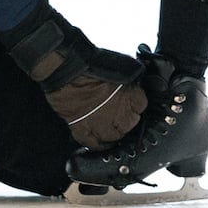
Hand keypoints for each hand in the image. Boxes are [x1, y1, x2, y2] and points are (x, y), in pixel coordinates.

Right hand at [0, 2, 143, 143]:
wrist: (66, 69)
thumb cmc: (90, 63)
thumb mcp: (121, 64)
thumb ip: (130, 76)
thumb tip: (133, 78)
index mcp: (131, 97)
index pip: (141, 105)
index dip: (134, 101)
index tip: (130, 98)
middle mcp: (119, 115)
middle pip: (130, 124)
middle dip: (127, 118)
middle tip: (119, 111)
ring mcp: (102, 125)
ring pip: (115, 137)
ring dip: (115, 131)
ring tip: (110, 124)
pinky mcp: (83, 131)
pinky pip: (95, 144)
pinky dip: (99, 144)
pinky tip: (100, 140)